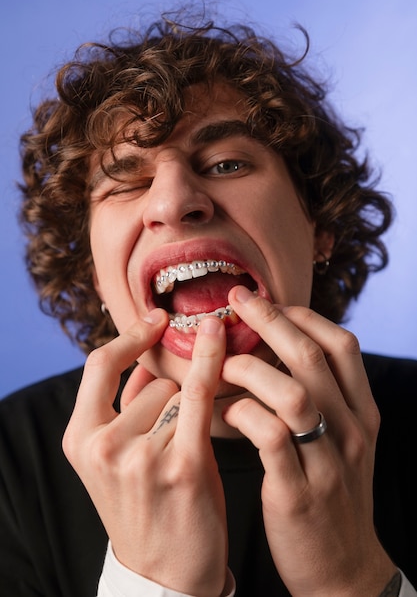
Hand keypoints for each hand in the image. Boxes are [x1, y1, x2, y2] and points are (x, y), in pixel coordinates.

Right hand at [63, 310, 227, 596]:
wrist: (165, 574)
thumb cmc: (146, 510)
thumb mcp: (115, 461)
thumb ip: (124, 407)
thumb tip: (146, 359)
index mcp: (80, 439)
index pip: (100, 365)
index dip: (130, 336)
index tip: (156, 318)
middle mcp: (104, 445)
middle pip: (153, 381)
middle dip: (172, 399)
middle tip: (173, 443)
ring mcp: (141, 455)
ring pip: (179, 391)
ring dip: (191, 412)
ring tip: (186, 454)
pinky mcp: (182, 464)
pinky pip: (198, 395)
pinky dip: (210, 361)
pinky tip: (219, 338)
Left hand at [222, 286, 396, 596]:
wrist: (343, 569)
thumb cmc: (330, 494)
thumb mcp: (341, 443)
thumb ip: (320, 400)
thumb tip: (276, 353)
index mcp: (362, 413)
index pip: (342, 345)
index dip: (303, 316)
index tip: (268, 301)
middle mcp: (351, 430)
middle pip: (312, 358)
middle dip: (270, 321)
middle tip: (235, 302)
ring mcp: (327, 462)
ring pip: (292, 393)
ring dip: (250, 369)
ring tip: (220, 364)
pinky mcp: (298, 492)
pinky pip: (268, 437)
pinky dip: (241, 414)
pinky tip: (221, 410)